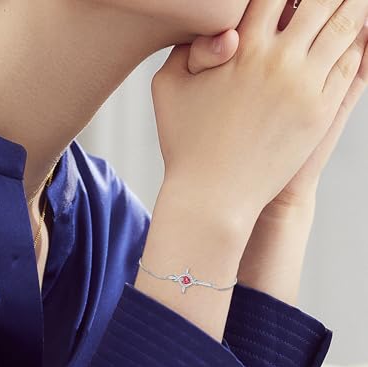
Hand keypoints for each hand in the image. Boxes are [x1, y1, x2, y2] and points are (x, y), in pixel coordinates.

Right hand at [151, 0, 367, 230]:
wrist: (213, 198)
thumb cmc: (185, 146)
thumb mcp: (167, 89)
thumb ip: (185, 46)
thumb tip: (214, 26)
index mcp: (239, 47)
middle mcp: (277, 60)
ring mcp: (304, 86)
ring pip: (344, 25)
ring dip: (352, 4)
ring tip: (352, 0)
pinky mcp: (320, 112)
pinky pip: (349, 63)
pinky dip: (357, 42)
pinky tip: (357, 33)